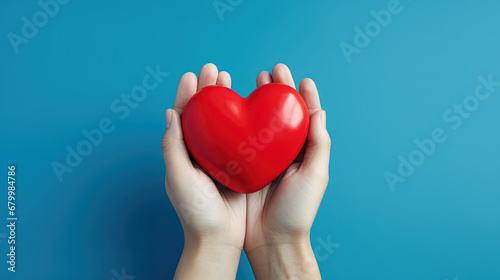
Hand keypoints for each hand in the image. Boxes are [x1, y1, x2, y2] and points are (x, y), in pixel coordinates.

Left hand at [161, 63, 245, 279]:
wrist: (219, 239)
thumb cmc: (195, 212)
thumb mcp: (178, 178)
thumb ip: (172, 146)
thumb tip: (170, 112)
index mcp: (184, 154)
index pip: (184, 117)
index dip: (187, 94)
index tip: (193, 74)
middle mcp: (202, 153)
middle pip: (204, 114)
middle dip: (208, 90)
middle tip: (215, 70)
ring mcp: (221, 158)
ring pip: (223, 122)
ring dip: (225, 101)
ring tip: (230, 80)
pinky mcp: (240, 166)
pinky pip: (242, 138)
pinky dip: (245, 121)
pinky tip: (251, 110)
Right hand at [244, 64, 330, 278]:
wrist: (272, 240)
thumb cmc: (297, 211)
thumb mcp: (316, 176)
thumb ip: (319, 145)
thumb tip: (320, 112)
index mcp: (303, 152)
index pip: (305, 117)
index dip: (303, 95)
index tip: (299, 78)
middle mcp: (283, 152)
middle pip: (280, 114)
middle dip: (278, 91)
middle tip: (271, 71)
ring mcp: (263, 158)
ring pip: (260, 122)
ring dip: (258, 100)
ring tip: (254, 81)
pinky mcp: (244, 166)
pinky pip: (241, 139)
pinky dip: (239, 121)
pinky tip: (234, 108)